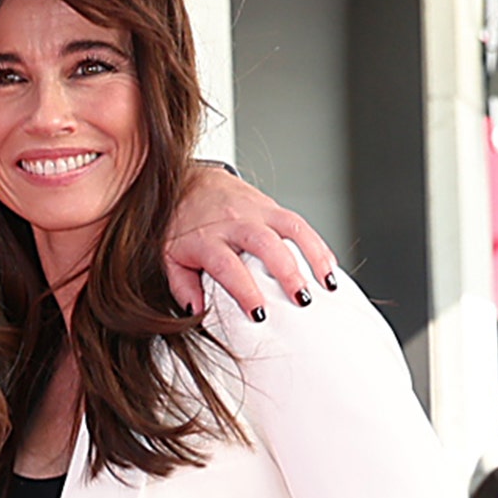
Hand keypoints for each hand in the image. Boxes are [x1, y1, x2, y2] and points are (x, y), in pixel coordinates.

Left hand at [165, 165, 336, 320]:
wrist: (185, 182)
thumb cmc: (179, 225)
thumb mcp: (169, 257)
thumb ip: (183, 286)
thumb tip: (197, 310)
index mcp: (205, 238)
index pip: (226, 265)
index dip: (244, 290)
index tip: (259, 314)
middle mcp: (231, 221)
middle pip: (263, 243)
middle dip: (287, 272)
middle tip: (301, 299)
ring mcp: (254, 210)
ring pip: (290, 227)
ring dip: (313, 255)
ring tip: (327, 283)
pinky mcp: (269, 205)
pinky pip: (298, 222)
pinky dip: (317, 244)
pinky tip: (328, 265)